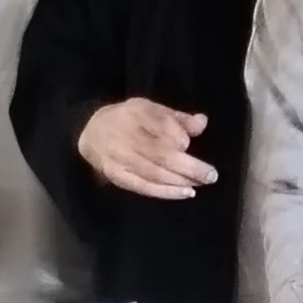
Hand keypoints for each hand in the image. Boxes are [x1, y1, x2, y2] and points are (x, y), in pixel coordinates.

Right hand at [78, 98, 217, 200]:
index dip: (176, 136)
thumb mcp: (151, 109)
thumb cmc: (130, 120)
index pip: (159, 125)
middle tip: (210, 175)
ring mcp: (119, 159)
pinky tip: (185, 193)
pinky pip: (144, 187)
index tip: (187, 143)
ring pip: (154, 173)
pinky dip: (166, 192)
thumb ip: (178, 118)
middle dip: (189, 166)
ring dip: (181, 180)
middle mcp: (124, 136)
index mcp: (134, 114)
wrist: (92, 132)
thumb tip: (202, 122)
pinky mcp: (117, 176)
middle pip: (160, 154)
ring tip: (201, 183)